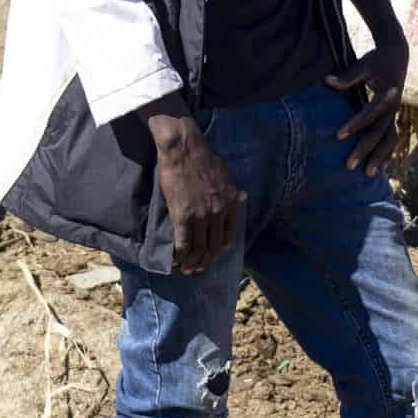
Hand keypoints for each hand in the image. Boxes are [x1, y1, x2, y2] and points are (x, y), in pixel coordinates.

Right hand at [141, 101, 242, 274]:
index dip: (220, 250)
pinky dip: (181, 255)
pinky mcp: (182, 215)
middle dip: (206, 260)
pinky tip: (177, 261)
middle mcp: (218, 213)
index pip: (228, 235)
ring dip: (193, 262)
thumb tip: (241, 197)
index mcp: (230, 204)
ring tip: (187, 270)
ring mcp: (201, 216)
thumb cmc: (203, 156)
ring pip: (199, 247)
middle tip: (198, 269)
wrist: (184, 147)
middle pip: (214, 246)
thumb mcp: (226, 174)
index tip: (213, 255)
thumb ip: (231, 191)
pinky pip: (183, 242)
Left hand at [326, 35, 408, 177]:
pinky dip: (386, 153)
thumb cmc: (378, 59)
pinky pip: (391, 139)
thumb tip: (326, 80)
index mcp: (387, 94)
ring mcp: (395, 114)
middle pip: (379, 133)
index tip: (338, 136)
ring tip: (367, 174)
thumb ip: (347, 76)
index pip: (369, 113)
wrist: (398, 55)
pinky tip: (380, 168)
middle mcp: (394, 108)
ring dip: (379, 158)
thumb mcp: (364, 64)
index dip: (354, 125)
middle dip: (364, 150)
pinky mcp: (393, 117)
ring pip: (389, 140)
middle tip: (349, 166)